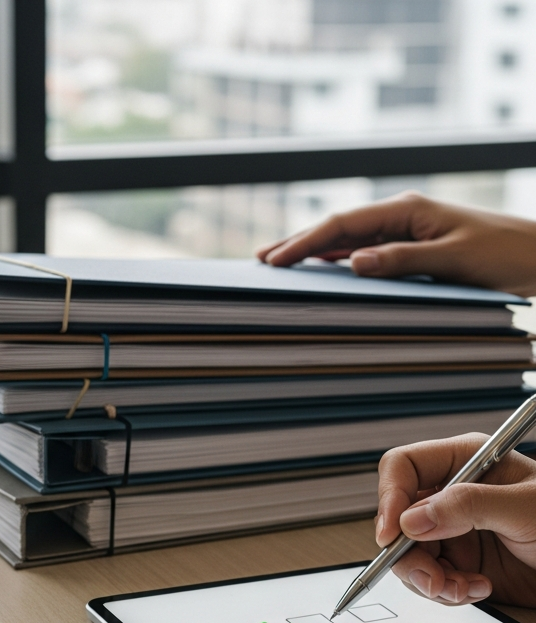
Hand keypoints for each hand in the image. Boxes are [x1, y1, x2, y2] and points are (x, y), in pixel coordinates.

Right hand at [256, 191, 535, 296]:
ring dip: (314, 251)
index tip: (275, 259)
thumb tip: (353, 261)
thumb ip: (402, 259)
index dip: (305, 242)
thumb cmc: (505, 255)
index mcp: (408, 209)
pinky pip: (365, 250)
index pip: (343, 224)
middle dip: (299, 241)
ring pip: (348, 239)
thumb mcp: (453, 259)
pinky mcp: (411, 245)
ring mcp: (406, 229)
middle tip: (261, 258)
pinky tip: (321, 268)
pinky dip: (337, 259)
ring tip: (280, 261)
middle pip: (339, 227)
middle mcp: (403, 214)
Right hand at [376, 433, 535, 607]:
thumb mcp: (526, 509)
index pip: (403, 467)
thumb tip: (413, 518)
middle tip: (432, 577)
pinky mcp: (459, 564)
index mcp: (467, 462)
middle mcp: (453, 496)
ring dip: (429, 579)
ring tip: (462, 588)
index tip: (392, 533)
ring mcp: (453, 532)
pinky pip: (427, 580)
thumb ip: (469, 507)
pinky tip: (478, 588)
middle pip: (396, 519)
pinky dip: (446, 592)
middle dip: (408, 554)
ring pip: (407, 555)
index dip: (389, 497)